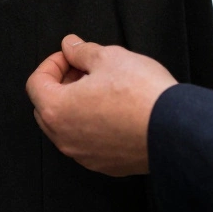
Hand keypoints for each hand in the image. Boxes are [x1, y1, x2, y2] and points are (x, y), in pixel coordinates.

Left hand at [26, 35, 176, 175]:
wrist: (176, 130)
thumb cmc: (142, 94)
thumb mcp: (109, 57)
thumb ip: (82, 51)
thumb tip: (70, 46)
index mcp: (56, 110)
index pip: (36, 83)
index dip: (52, 63)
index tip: (70, 56)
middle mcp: (64, 138)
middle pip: (46, 107)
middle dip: (61, 85)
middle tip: (83, 70)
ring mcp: (84, 155)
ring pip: (67, 128)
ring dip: (75, 106)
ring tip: (101, 89)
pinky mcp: (106, 165)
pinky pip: (87, 143)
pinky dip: (92, 126)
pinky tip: (114, 111)